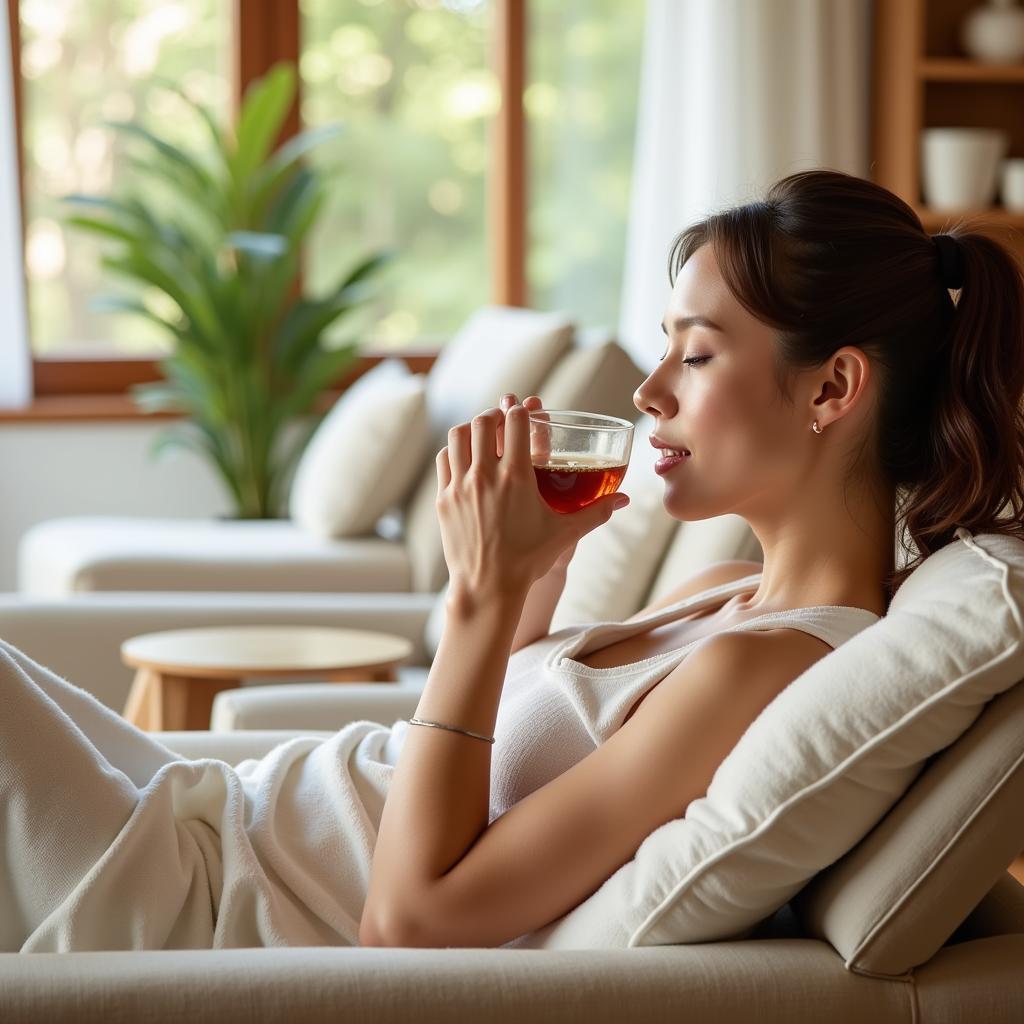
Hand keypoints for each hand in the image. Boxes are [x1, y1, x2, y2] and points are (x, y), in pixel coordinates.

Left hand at [435, 396, 628, 596]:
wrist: (488, 588)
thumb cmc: (528, 560)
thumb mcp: (566, 533)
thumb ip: (597, 512)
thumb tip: (624, 499)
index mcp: (516, 477)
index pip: (515, 422)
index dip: (520, 411)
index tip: (525, 413)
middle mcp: (485, 475)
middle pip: (483, 421)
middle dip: (495, 414)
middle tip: (504, 420)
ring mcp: (460, 486)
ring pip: (458, 435)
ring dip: (471, 428)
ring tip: (482, 434)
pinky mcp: (444, 499)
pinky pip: (444, 459)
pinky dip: (454, 450)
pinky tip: (465, 458)